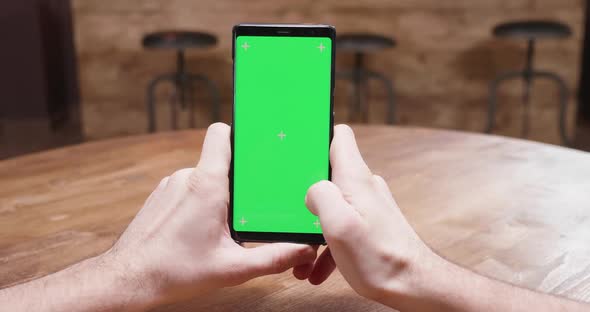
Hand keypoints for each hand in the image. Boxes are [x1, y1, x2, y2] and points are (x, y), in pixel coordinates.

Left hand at [104, 123, 316, 305]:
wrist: (129, 280)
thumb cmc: (174, 271)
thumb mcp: (232, 268)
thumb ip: (272, 258)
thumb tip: (302, 250)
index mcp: (206, 185)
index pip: (222, 135)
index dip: (240, 135)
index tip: (257, 147)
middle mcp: (186, 177)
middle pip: (220, 162)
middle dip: (238, 184)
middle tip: (248, 212)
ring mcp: (170, 186)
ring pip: (204, 179)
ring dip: (218, 197)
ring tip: (222, 228)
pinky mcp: (160, 197)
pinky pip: (188, 190)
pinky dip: (199, 205)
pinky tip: (200, 231)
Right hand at [303, 125, 435, 301]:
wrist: (414, 285)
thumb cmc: (381, 259)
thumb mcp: (339, 225)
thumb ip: (321, 196)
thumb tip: (312, 190)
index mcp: (355, 179)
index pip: (339, 136)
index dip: (318, 136)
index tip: (299, 148)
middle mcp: (364, 186)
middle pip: (329, 172)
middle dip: (307, 192)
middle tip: (293, 214)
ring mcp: (368, 204)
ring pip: (333, 204)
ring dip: (315, 226)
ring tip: (305, 255)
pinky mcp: (371, 223)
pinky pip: (343, 224)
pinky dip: (329, 242)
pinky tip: (320, 266)